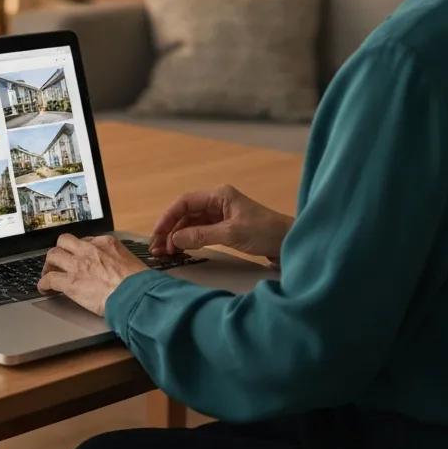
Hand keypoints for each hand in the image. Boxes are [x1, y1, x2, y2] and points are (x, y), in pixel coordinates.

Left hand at [38, 233, 146, 315]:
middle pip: (64, 241)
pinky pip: (49, 279)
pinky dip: (43, 284)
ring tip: (48, 273)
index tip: (78, 256)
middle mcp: (89, 250)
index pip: (85, 240)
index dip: (79, 249)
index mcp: (106, 243)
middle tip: (59, 261)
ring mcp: (78, 265)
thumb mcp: (132, 262)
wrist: (135, 295)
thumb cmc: (139, 283)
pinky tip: (44, 289)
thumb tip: (120, 268)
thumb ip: (120, 260)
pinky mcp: (70, 283)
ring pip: (53, 255)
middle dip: (60, 250)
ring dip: (49, 265)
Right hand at [149, 185, 292, 261]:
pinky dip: (190, 240)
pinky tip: (182, 250)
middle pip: (186, 212)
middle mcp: (218, 201)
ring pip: (192, 222)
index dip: (168, 218)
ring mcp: (221, 214)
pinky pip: (201, 231)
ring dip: (178, 236)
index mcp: (219, 195)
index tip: (157, 235)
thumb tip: (174, 240)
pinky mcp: (226, 227)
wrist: (290, 242)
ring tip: (166, 253)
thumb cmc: (264, 232)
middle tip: (158, 249)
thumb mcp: (231, 234)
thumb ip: (201, 235)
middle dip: (170, 229)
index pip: (185, 202)